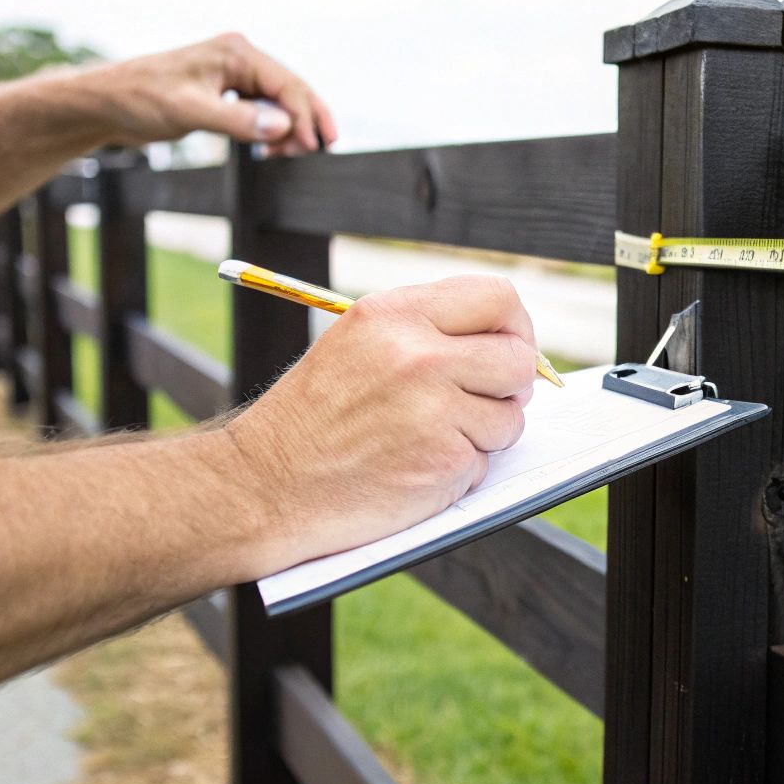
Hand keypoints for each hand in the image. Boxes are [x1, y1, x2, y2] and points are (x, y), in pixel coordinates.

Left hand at [85, 32, 337, 154]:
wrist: (104, 102)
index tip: (314, 146)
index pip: (286, 84)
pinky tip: (269, 148)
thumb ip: (238, 119)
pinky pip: (259, 109)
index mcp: (235, 52)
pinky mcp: (222, 92)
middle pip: (289, 90)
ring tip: (288, 156)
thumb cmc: (139, 97)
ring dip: (288, 128)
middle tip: (313, 154)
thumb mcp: (190, 111)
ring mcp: (231, 74)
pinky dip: (270, 129)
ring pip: (277, 101)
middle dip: (305, 122)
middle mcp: (238, 58)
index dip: (305, 116)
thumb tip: (283, 126)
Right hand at [222, 275, 540, 570]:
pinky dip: (460, 473)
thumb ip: (425, 331)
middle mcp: (418, 355)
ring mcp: (434, 409)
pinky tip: (414, 468)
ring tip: (428, 439)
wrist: (265, 485)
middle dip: (511, 385)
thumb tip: (504, 339)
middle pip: (517, 358)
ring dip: (484, 435)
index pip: (497, 298)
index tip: (510, 348)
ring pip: (510, 417)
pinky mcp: (443, 461)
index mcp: (395, 315)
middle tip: (485, 401)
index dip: (515, 327)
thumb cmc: (312, 419)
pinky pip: (486, 462)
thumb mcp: (357, 344)